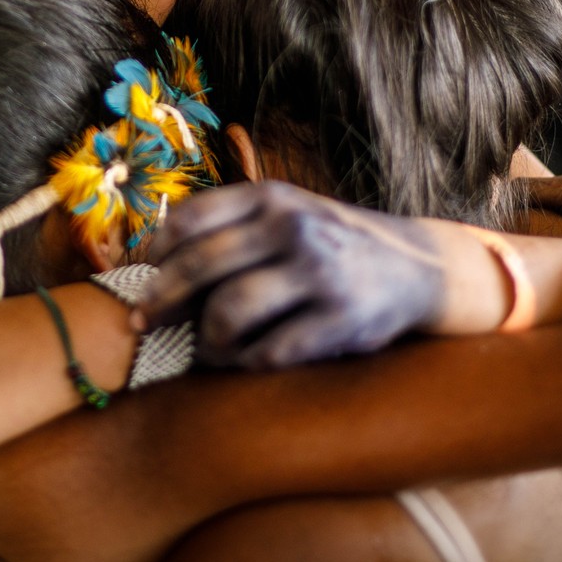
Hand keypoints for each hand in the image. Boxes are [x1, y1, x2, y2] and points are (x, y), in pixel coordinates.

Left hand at [137, 181, 444, 368]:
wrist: (417, 266)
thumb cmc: (332, 244)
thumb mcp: (288, 213)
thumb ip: (232, 225)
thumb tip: (151, 262)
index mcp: (273, 198)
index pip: (190, 219)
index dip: (156, 252)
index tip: (143, 276)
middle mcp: (294, 227)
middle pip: (199, 267)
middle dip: (161, 302)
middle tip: (143, 323)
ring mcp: (320, 272)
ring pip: (228, 312)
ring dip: (205, 340)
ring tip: (205, 349)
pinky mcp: (341, 319)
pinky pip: (269, 351)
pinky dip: (246, 362)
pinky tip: (246, 361)